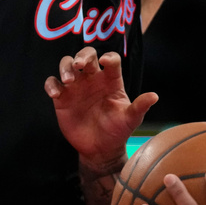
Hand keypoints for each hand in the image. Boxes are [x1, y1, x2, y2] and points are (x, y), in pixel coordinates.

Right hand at [44, 47, 157, 169]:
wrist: (100, 149)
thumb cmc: (118, 131)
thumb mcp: (130, 120)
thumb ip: (140, 107)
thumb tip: (154, 96)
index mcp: (111, 80)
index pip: (110, 60)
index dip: (108, 57)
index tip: (105, 62)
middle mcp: (93, 79)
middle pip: (86, 55)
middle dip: (83, 56)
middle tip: (80, 65)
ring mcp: (76, 86)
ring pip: (67, 64)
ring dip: (65, 67)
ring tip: (68, 80)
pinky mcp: (62, 98)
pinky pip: (52, 83)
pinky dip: (51, 85)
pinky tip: (55, 93)